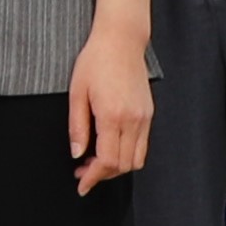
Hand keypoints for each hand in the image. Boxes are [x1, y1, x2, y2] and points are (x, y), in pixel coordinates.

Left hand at [69, 24, 153, 188]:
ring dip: (116, 167)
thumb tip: (77, 154)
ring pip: (136, 159)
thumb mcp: (77, 93)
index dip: (93, 177)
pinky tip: (110, 146)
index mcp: (112, 116)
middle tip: (82, 171)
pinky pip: (143, 145)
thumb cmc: (95, 61)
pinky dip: (127, 154)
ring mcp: (144, 118)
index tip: (81, 184)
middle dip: (102, 174)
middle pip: (123, 165)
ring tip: (95, 161)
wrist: (121, 41)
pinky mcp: (149, 113)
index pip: (107, 161)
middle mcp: (133, 120)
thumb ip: (77, 126)